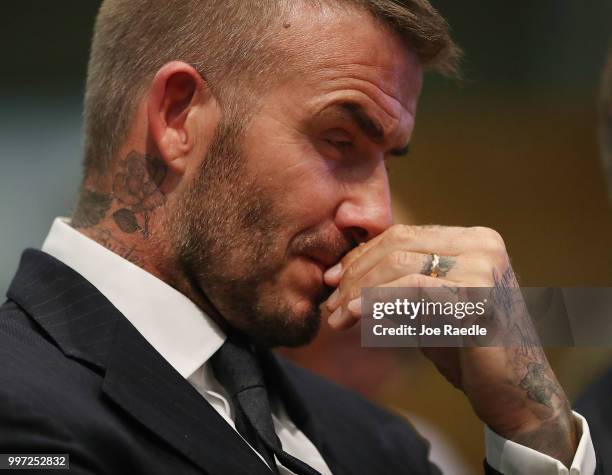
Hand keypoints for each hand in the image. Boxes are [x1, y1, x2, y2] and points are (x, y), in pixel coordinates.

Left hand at [323, 224, 577, 466]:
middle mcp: (482, 245)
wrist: (516, 393)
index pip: (403, 235)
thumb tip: (340, 274)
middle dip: (356, 274)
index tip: (333, 279)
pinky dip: (378, 302)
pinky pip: (413, 291)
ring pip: (400, 265)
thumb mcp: (426, 306)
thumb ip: (396, 283)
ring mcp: (484, 268)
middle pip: (398, 246)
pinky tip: (357, 317)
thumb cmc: (466, 349)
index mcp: (473, 239)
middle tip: (332, 301)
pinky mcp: (479, 297)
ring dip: (360, 291)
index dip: (362, 256)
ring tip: (337, 316)